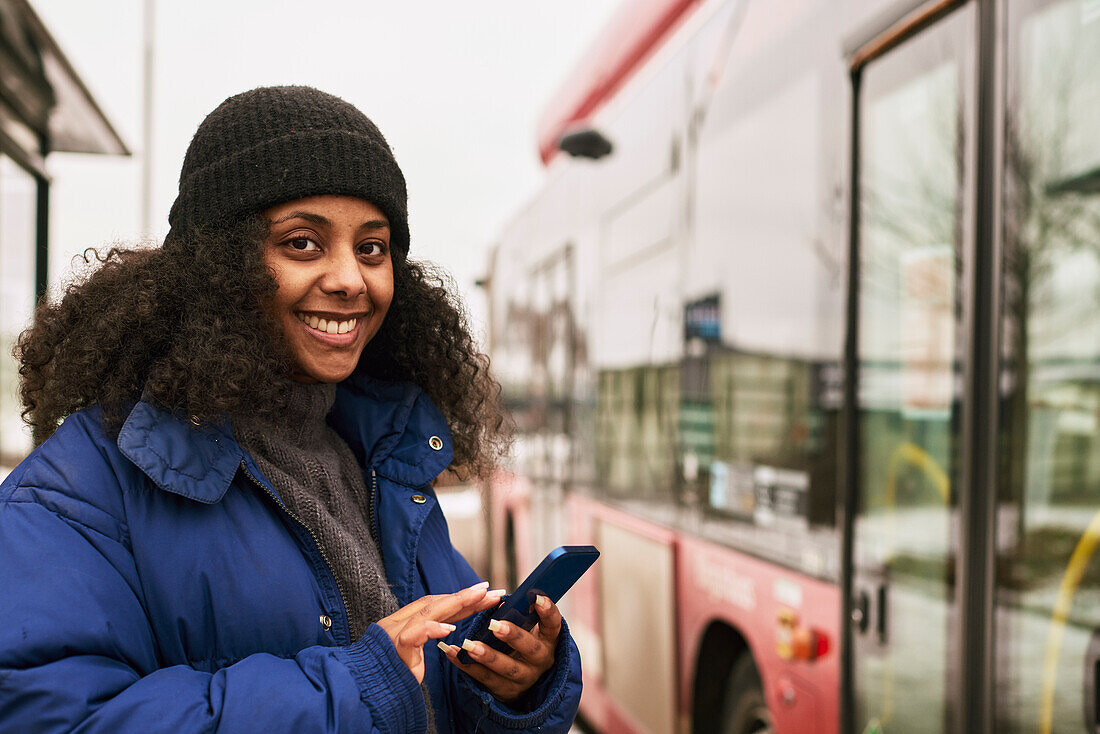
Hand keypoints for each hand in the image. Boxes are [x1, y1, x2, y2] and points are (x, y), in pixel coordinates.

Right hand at [377, 581, 503, 682]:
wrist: (366, 690)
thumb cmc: (391, 673)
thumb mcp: (415, 652)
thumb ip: (428, 635)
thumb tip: (451, 625)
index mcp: (407, 622)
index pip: (439, 605)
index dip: (463, 598)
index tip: (486, 592)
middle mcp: (402, 622)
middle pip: (438, 603)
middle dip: (467, 595)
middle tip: (493, 590)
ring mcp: (397, 632)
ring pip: (429, 611)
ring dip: (457, 602)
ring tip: (481, 596)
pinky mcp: (395, 647)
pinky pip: (414, 634)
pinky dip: (432, 629)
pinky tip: (449, 629)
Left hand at [438, 593, 560, 703]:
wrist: (519, 680)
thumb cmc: (521, 643)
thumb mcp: (529, 630)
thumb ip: (520, 614)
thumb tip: (498, 595)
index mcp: (548, 640)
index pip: (553, 625)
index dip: (547, 612)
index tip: (536, 597)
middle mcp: (540, 661)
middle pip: (529, 648)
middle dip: (512, 636)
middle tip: (495, 625)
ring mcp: (523, 678)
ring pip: (506, 668)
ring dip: (486, 656)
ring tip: (469, 644)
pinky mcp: (504, 690)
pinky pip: (483, 678)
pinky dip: (466, 665)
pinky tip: (452, 653)